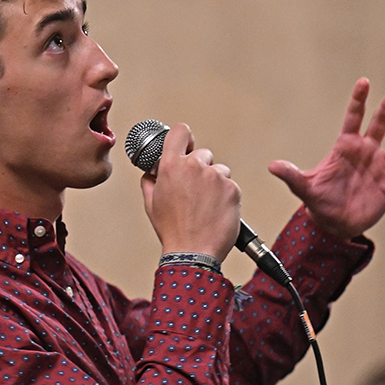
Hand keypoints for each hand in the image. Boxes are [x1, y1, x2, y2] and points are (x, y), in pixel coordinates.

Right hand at [140, 123, 240, 260]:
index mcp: (172, 165)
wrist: (194, 252)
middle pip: (203, 154)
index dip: (184, 138)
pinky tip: (217, 211)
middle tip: (197, 191)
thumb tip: (152, 173)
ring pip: (220, 171)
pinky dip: (227, 195)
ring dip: (216, 183)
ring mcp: (216, 177)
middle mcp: (195, 166)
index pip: (180, 132)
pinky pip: (231, 185)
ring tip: (207, 205)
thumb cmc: (173, 230)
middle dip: (201, 169)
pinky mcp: (233, 189)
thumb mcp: (151, 203)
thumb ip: (151, 181)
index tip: (187, 145)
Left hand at [268, 78, 384, 240]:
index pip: (354, 117)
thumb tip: (272, 166)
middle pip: (379, 125)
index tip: (364, 82)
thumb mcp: (304, 188)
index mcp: (346, 146)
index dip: (359, 100)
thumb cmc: (321, 200)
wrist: (335, 224)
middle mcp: (366, 153)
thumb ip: (292, 176)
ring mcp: (379, 169)